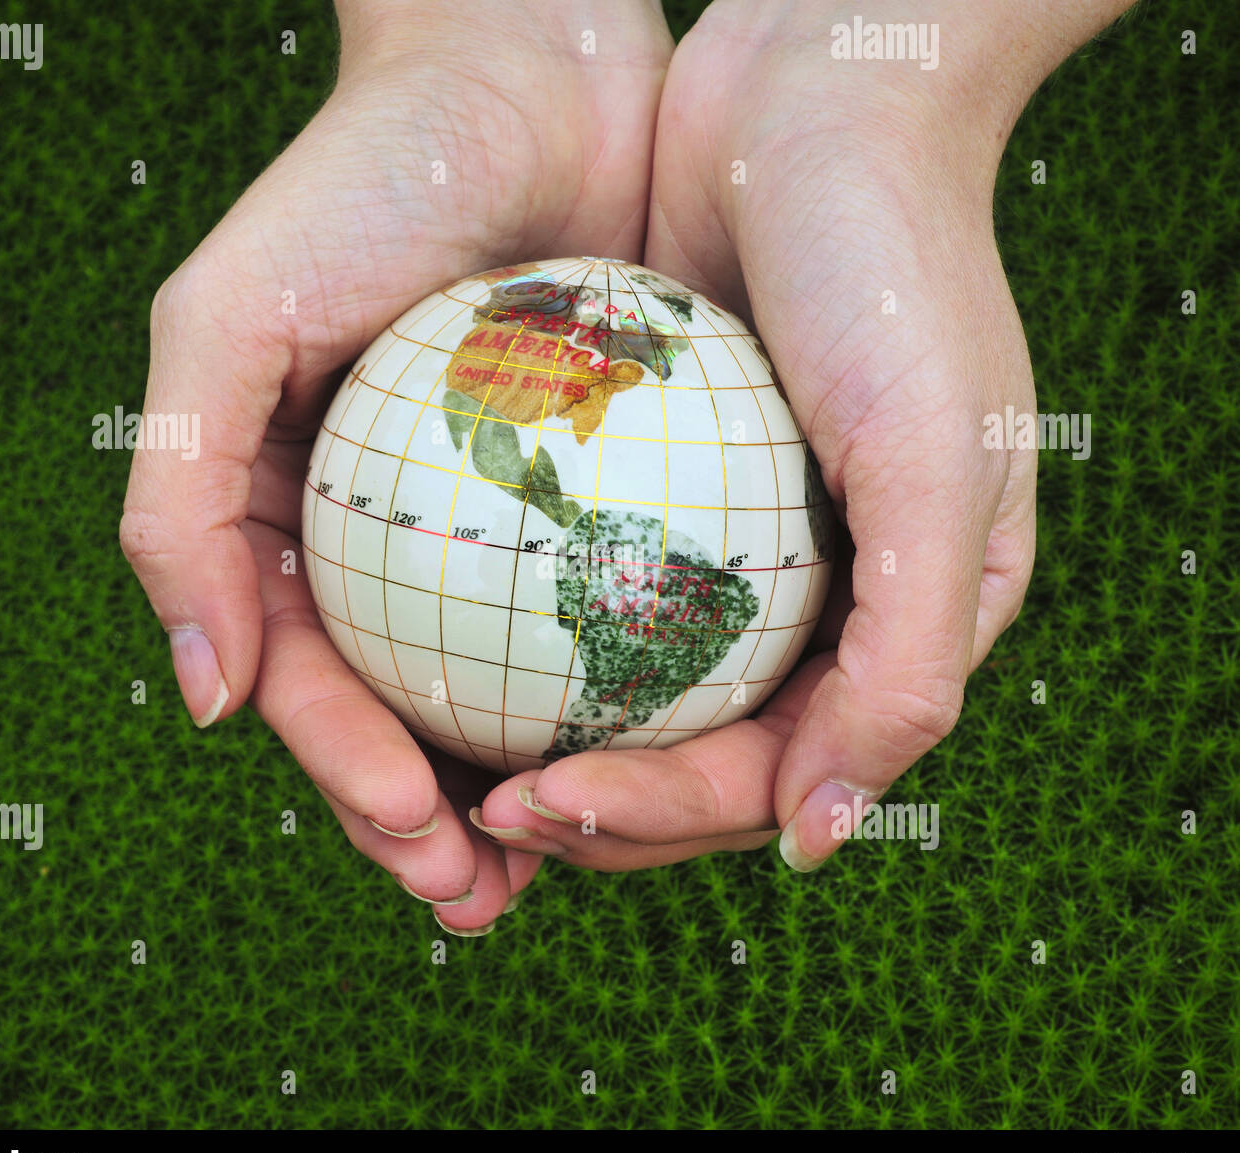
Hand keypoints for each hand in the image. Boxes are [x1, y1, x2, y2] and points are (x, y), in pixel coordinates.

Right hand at [120, 0, 672, 925]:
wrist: (519, 74)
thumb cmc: (362, 182)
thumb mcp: (228, 322)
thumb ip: (183, 502)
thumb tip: (207, 692)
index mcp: (298, 525)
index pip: (318, 684)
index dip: (356, 776)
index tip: (423, 832)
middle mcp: (398, 544)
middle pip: (411, 717)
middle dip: (440, 826)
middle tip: (488, 897)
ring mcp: (500, 530)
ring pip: (512, 693)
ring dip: (540, 790)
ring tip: (578, 858)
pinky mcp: (598, 499)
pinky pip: (609, 615)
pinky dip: (624, 690)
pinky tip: (663, 742)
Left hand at [475, 0, 1129, 870]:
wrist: (817, 99)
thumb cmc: (897, 270)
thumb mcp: (935, 463)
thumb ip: (907, 665)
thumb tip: (817, 841)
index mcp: (893, 630)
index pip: (765, 775)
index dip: (651, 813)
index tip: (532, 800)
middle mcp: (815, 612)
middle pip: (685, 760)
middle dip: (578, 808)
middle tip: (467, 811)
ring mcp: (731, 557)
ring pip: (622, 697)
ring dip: (531, 743)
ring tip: (432, 765)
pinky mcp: (657, 494)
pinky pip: (579, 588)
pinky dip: (518, 629)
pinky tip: (429, 639)